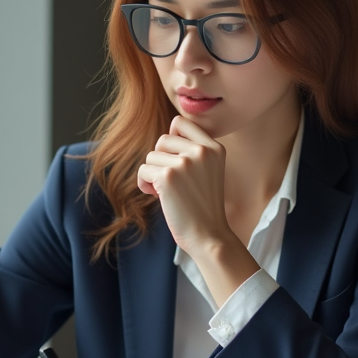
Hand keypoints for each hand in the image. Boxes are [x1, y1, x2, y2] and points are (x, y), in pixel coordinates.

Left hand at [137, 116, 233, 255]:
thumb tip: (165, 137)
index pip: (181, 122)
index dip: (171, 138)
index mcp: (214, 147)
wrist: (209, 236)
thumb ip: (193, 152)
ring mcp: (185, 163)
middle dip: (161, 160)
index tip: (174, 158)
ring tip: (167, 192)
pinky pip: (143, 171)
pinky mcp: (168, 177)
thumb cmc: (204, 207)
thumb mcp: (209, 171)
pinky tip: (158, 197)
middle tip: (172, 181)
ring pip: (151, 156)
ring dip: (153, 174)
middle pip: (163, 139)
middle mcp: (201, 151)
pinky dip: (145, 184)